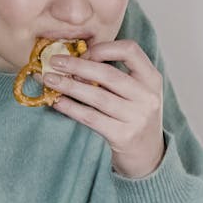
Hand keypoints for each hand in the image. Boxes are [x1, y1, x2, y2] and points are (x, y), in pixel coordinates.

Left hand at [43, 39, 165, 178]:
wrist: (147, 154)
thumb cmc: (134, 116)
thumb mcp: (137, 91)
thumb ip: (116, 74)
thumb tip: (73, 59)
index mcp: (152, 78)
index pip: (130, 50)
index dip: (104, 48)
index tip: (83, 52)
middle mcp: (148, 96)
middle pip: (108, 74)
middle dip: (77, 65)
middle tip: (54, 61)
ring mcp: (137, 117)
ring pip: (97, 96)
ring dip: (69, 86)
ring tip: (49, 79)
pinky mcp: (124, 136)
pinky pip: (91, 117)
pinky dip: (71, 108)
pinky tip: (57, 102)